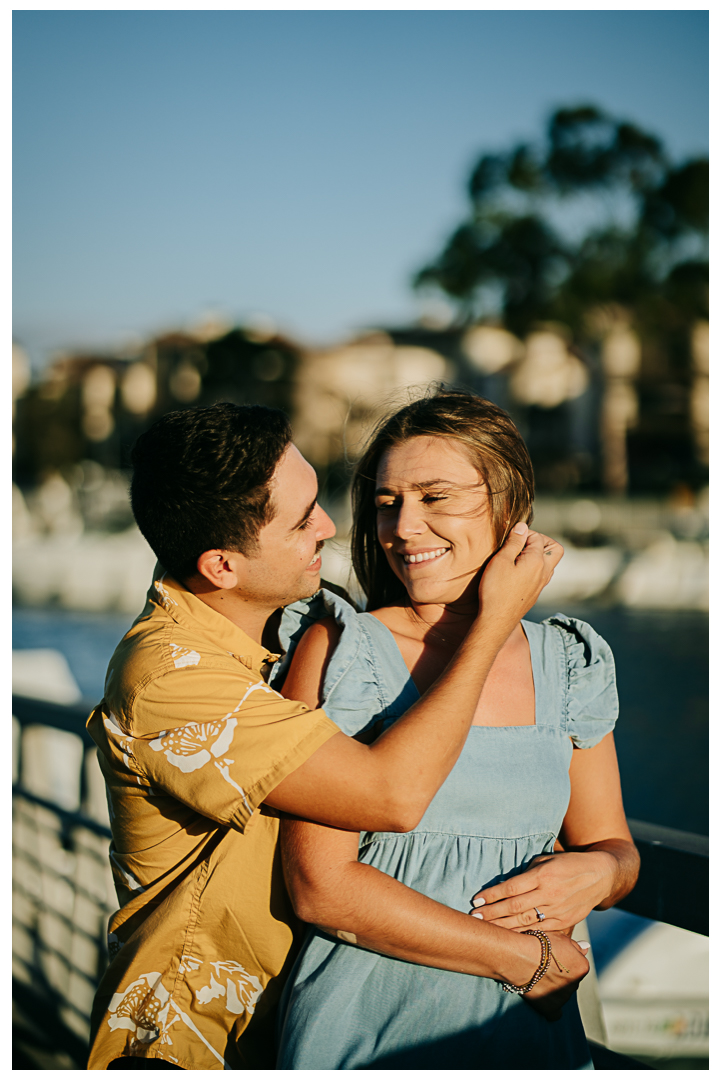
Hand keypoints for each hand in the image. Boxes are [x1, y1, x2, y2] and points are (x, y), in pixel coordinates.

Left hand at [470, 851, 616, 932]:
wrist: (600, 876)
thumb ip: (527, 872)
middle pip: (514, 907)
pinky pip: (540, 930)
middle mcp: (549, 894)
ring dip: (503, 926)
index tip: (476, 899)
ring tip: (486, 928)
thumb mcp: (547, 859)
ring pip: (525, 922)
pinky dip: (524, 934)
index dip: (492, 894)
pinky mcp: (565, 922)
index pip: (511, 887)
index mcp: (543, 875)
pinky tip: (509, 937)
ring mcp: (557, 910)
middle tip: (474, 917)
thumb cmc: (568, 864)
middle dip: (492, 913)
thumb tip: (505, 885)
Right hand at [479, 525, 562, 625]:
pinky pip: (542, 575)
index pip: (538, 538)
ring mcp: (541, 585)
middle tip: (523, 543)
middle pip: (555, 549)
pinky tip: (517, 572)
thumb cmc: (496, 589)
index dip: (524, 533)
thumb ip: (514, 542)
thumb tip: (522, 527)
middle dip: (542, 541)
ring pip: (549, 563)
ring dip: (538, 556)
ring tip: (518, 557)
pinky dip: (534, 568)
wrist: (496, 620)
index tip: (510, 538)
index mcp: (537, 561)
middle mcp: (544, 572)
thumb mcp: (501, 561)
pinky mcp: (535, 594)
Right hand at [522, 932, 589, 1021]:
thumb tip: (586, 948)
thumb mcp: (561, 937)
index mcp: (582, 967)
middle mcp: (576, 984)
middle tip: (545, 967)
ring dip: (554, 988)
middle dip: (561, 975)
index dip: (565, 960)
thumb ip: (576, 946)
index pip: (578, 965)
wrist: (521, 957)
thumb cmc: (540, 944)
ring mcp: (563, 998)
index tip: (553, 957)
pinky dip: (552, 1009)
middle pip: (570, 981)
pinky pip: (555, 1014)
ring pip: (562, 994)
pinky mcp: (551, 1008)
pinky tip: (546, 1002)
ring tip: (538, 977)